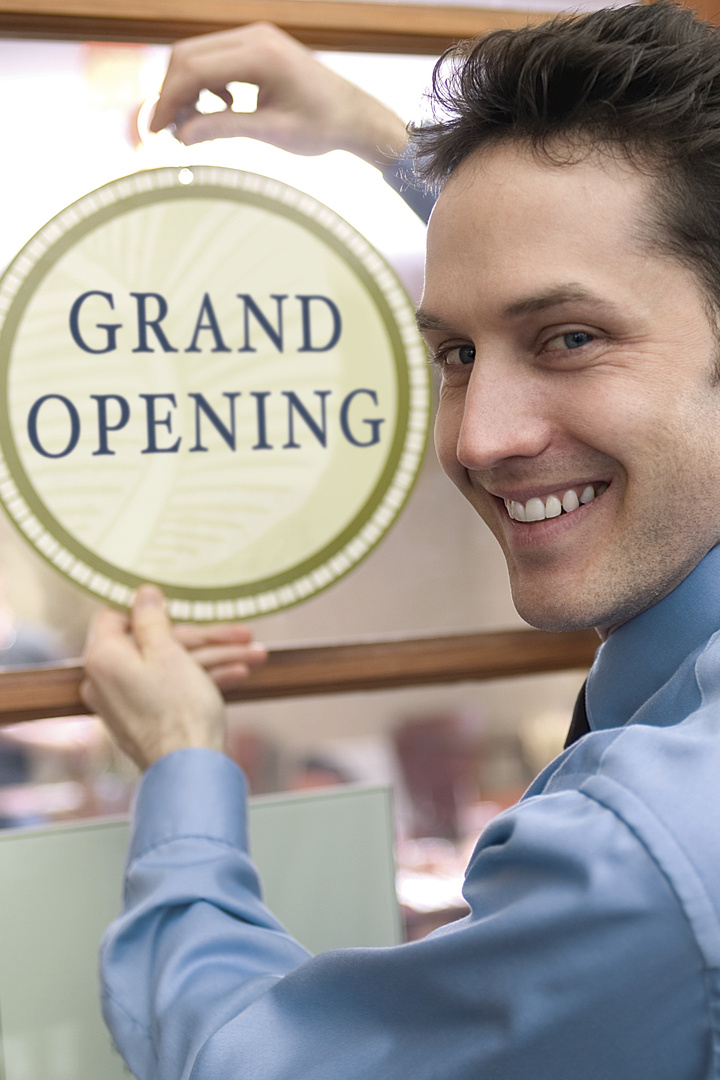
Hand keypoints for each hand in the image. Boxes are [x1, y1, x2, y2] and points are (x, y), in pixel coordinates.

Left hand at [80, 584, 266, 770]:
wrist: (190, 771)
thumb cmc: (179, 709)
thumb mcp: (168, 651)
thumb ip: (151, 619)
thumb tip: (143, 593)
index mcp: (103, 658)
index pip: (114, 617)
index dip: (147, 610)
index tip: (178, 607)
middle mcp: (106, 680)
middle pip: (154, 644)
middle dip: (204, 639)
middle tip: (241, 635)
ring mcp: (126, 703)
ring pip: (171, 667)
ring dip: (215, 659)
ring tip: (255, 656)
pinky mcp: (145, 720)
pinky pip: (172, 689)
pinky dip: (202, 680)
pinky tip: (238, 676)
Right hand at [150, 22, 408, 166]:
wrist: (354, 115)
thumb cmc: (322, 126)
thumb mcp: (271, 132)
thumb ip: (223, 129)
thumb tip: (181, 136)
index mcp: (260, 54)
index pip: (193, 69)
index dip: (167, 100)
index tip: (156, 131)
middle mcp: (254, 36)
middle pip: (188, 56)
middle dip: (171, 94)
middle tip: (167, 132)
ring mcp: (254, 38)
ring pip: (198, 56)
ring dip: (188, 90)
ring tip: (194, 125)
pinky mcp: (256, 47)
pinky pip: (215, 59)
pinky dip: (206, 85)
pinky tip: (222, 108)